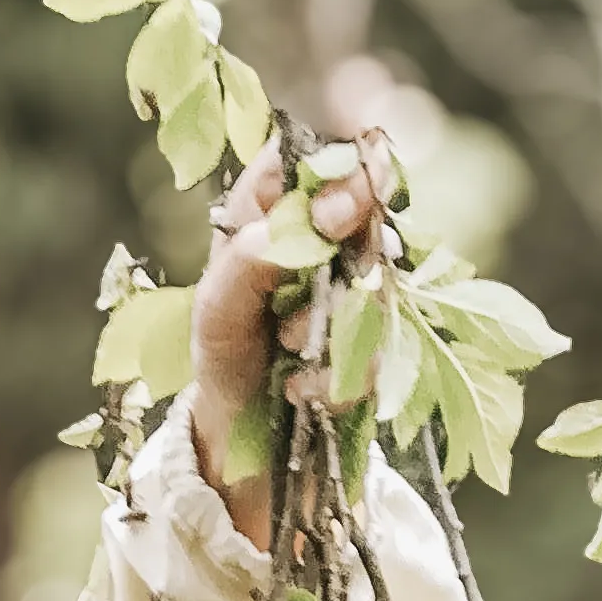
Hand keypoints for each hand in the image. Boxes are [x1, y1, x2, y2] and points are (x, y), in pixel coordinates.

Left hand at [187, 132, 396, 552]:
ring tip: (289, 349)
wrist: (243, 445)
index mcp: (272, 207)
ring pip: (382, 277)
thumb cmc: (222, 361)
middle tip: (307, 299)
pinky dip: (342, 374)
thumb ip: (258, 254)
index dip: (344, 169)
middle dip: (346, 256)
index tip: (344, 210)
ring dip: (334, 323)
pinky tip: (304, 391)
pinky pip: (384, 345)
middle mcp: (322, 235)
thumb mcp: (217, 308)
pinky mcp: (381, 337)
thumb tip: (324, 211)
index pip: (319, 154)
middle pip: (368, 208)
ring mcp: (357, 283)